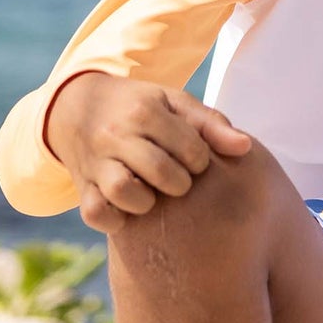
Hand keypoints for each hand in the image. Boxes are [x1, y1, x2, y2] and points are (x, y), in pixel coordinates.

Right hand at [45, 71, 252, 234]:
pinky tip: (129, 210)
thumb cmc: (141, 106)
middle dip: (180, 182)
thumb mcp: (175, 103)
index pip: (189, 146)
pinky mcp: (81, 186)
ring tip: (154, 195)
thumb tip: (245, 148)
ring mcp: (94, 162)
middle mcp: (114, 135)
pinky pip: (94, 213)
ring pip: (121, 191)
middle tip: (180, 181)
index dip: (201, 160)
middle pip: (158, 170)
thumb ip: (211, 124)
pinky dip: (114, 219)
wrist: (77, 108)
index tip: (197, 161)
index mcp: (144, 111)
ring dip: (146, 201)